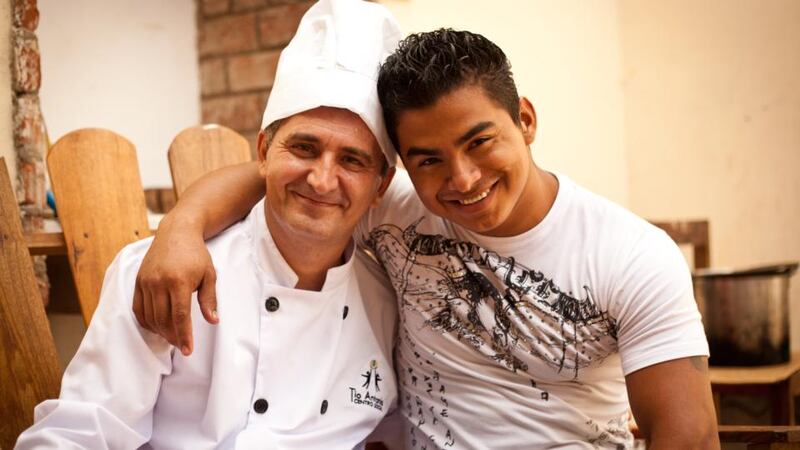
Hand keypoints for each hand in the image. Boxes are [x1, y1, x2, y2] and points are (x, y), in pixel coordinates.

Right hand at [133, 216, 217, 354]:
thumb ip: (209, 299)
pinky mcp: (138, 281)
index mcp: (179, 281)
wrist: (177, 232)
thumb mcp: (209, 274)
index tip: (188, 350)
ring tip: (172, 337)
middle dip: (173, 337)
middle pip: (163, 319)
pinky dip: (146, 321)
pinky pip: (138, 308)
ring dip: (160, 331)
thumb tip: (213, 320)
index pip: (180, 316)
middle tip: (181, 345)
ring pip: (150, 316)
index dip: (184, 336)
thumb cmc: (196, 254)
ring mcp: (146, 282)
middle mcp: (159, 282)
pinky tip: (157, 326)